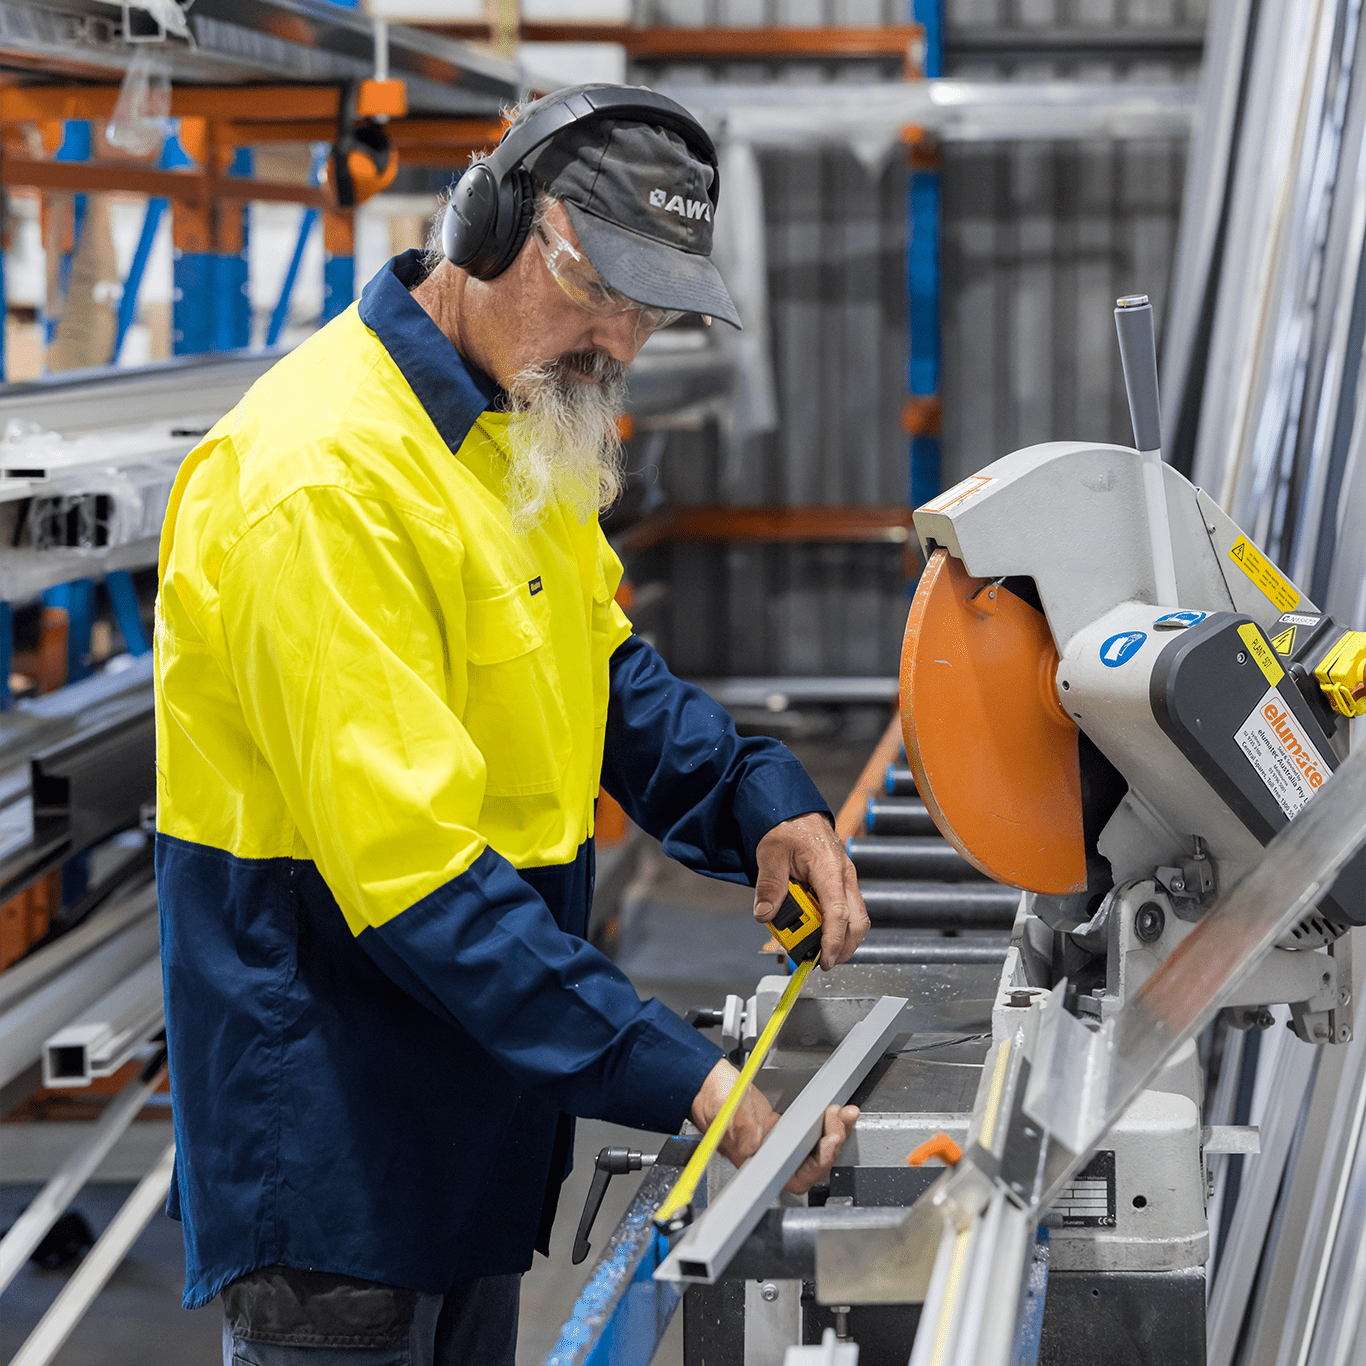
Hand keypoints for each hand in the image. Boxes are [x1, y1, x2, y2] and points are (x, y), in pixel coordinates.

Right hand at [689, 1058, 858, 1194]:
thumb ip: (741, 1129)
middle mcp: (766, 1156)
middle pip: (811, 1164)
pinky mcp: (776, 1126)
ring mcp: (772, 1141)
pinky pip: (807, 1130)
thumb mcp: (725, 1110)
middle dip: (833, 1143)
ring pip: (812, 1147)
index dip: (817, 1165)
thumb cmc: (707, 1096)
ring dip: (833, 1132)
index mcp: (754, 1161)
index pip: (795, 1178)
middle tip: (840, 1119)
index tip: (828, 1142)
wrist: (701, 1080)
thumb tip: (757, 1143)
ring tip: (844, 1114)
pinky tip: (831, 1111)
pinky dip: (823, 1122)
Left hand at [754, 813, 869, 969]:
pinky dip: (837, 924)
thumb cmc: (786, 826)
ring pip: (856, 917)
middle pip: (857, 922)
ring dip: (841, 937)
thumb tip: (765, 915)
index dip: (833, 941)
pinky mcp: (842, 881)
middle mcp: (845, 875)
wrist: (795, 808)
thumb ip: (769, 886)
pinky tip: (818, 928)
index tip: (824, 960)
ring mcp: (846, 878)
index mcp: (829, 868)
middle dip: (844, 947)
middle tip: (823, 962)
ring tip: (817, 948)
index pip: (838, 913)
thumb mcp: (770, 854)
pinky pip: (847, 908)